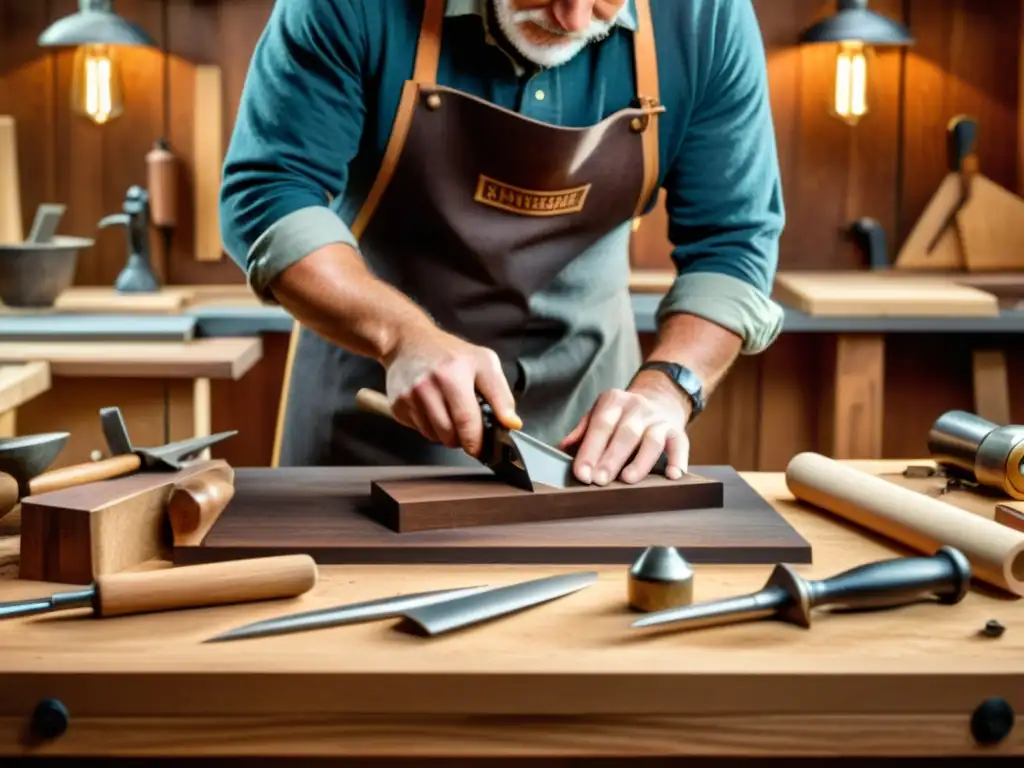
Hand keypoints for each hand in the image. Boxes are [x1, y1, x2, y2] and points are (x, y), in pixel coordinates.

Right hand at [383, 324, 520, 456]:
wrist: (407, 341)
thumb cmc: (450, 353)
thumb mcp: (484, 363)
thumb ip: (501, 395)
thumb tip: (512, 424)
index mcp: (453, 375)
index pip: (467, 421)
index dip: (476, 441)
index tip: (481, 447)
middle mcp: (427, 386)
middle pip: (449, 435)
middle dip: (462, 438)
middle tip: (466, 425)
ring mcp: (409, 397)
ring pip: (433, 437)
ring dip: (445, 434)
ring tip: (449, 413)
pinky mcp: (397, 405)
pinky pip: (419, 430)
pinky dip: (429, 427)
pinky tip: (432, 409)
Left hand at [559, 370, 690, 484]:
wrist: (661, 397)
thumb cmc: (623, 414)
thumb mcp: (600, 412)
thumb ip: (582, 431)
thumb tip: (561, 450)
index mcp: (614, 401)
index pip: (600, 426)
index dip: (590, 451)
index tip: (582, 473)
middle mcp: (638, 408)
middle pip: (625, 434)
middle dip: (611, 459)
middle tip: (599, 481)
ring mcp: (659, 420)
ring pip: (652, 441)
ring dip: (640, 462)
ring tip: (628, 479)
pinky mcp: (678, 432)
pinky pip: (680, 446)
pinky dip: (678, 460)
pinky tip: (672, 475)